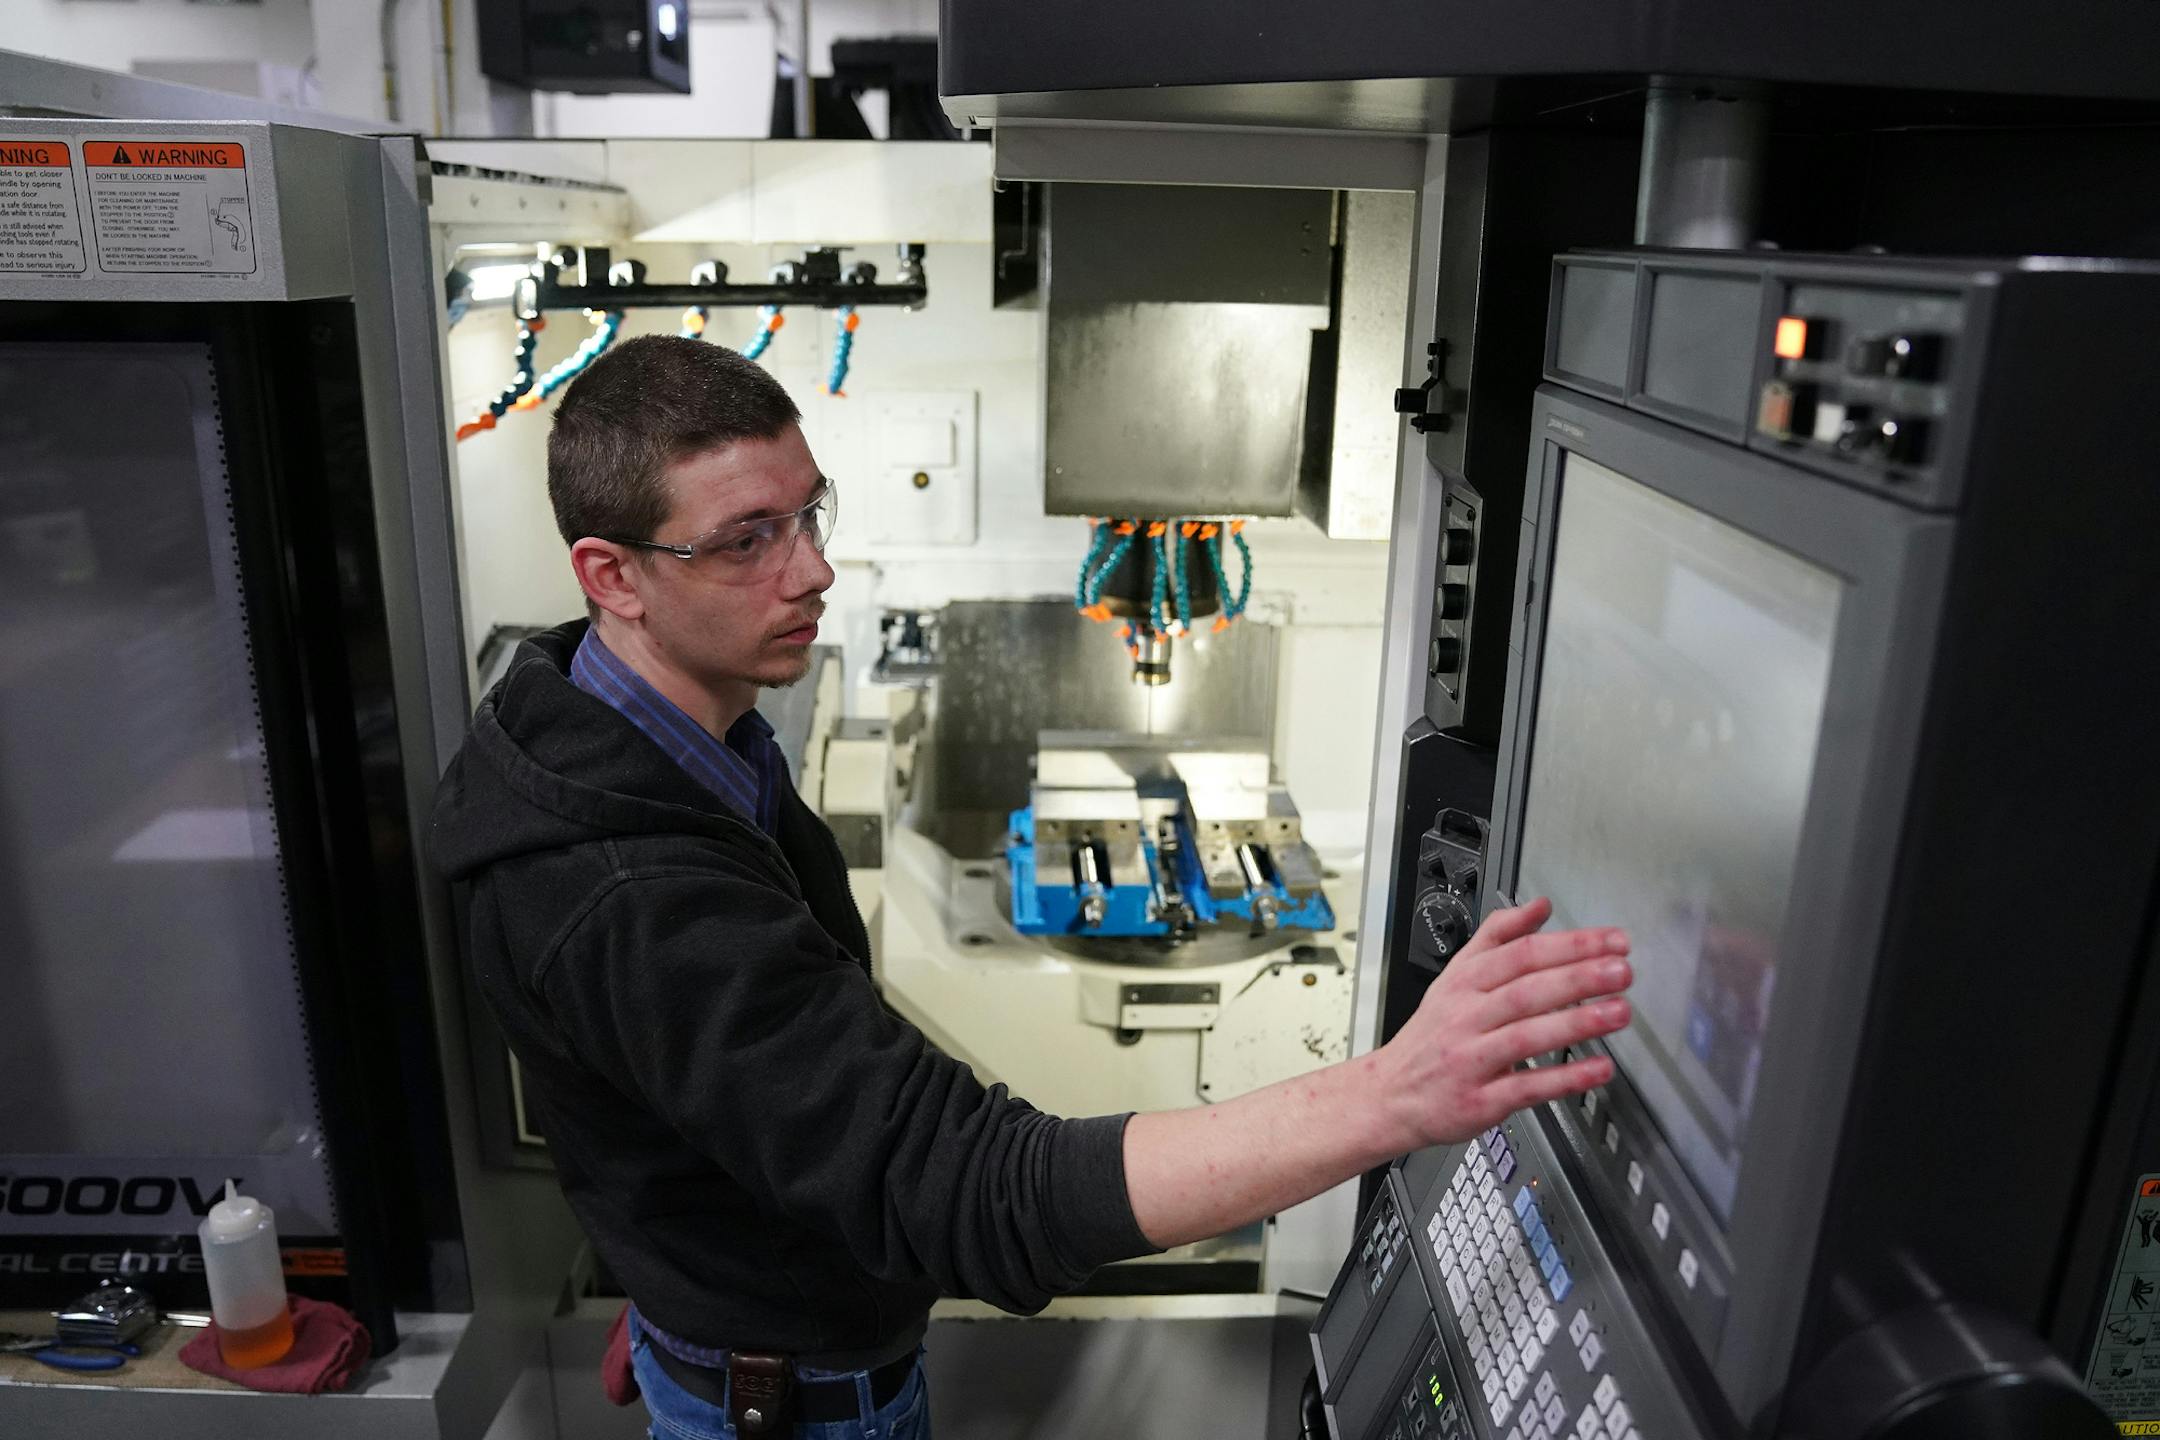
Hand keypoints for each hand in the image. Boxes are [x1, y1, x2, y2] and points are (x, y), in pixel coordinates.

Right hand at [1377, 897, 1630, 1149]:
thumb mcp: (1455, 976)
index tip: (1612, 942)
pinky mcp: (1480, 1101)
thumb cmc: (1432, 1035)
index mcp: (1463, 982)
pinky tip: (1599, 1068)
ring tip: (1619, 1012)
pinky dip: (1565, 1078)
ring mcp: (1472, 1059)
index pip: (1520, 954)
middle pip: (1525, 990)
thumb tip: (1539, 907)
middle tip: (1622, 971)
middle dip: (1578, 978)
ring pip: (1526, 1035)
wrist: (1392, 1094)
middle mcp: (1466, 1017)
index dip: (1569, 945)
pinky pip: (1526, 1087)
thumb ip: (1498, 937)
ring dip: (1577, 1023)